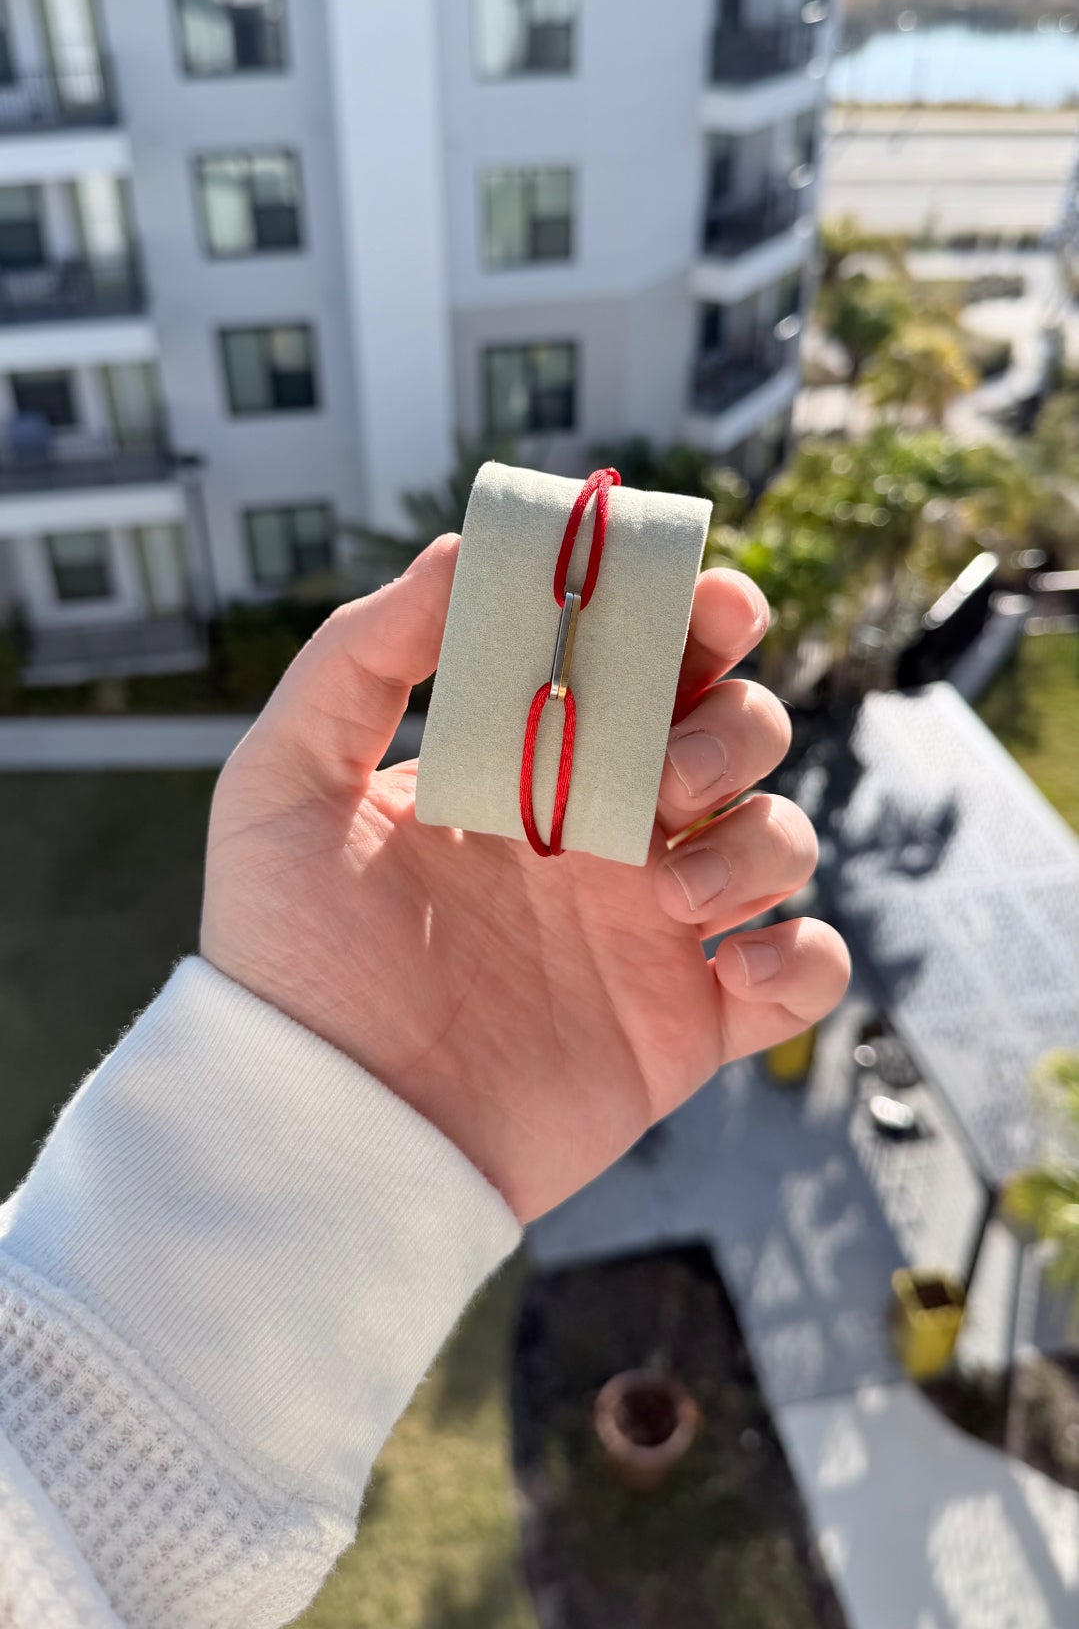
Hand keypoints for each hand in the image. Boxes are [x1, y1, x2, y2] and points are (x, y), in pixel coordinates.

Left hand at [201, 537, 847, 1220]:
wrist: (321, 1122)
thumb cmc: (288, 952)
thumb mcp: (286, 779)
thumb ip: (363, 652)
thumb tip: (459, 550)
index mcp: (533, 760)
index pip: (649, 658)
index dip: (701, 614)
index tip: (709, 599)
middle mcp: (608, 831)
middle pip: (741, 732)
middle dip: (735, 725)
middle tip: (666, 770)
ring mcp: (655, 929)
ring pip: (784, 838)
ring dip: (758, 842)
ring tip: (666, 890)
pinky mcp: (688, 1025)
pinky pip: (809, 973)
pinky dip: (807, 960)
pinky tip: (734, 970)